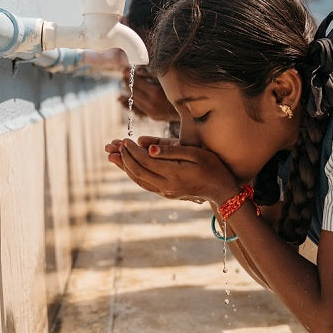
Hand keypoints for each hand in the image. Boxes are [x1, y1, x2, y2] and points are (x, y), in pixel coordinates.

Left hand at [106, 137, 237, 205]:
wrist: (221, 190)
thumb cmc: (212, 166)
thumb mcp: (195, 154)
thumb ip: (172, 151)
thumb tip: (149, 149)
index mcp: (174, 174)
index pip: (145, 161)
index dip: (132, 151)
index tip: (125, 140)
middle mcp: (167, 185)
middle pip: (138, 172)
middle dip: (124, 158)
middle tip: (114, 146)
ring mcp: (165, 191)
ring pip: (138, 180)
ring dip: (124, 168)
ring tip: (112, 157)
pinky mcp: (166, 193)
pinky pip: (144, 184)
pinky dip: (133, 174)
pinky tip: (127, 167)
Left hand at [118, 67, 178, 121]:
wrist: (194, 109)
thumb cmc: (183, 90)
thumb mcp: (167, 79)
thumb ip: (152, 74)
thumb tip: (137, 70)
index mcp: (156, 93)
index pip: (137, 83)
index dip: (130, 76)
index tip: (125, 69)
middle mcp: (152, 104)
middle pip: (134, 92)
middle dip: (128, 82)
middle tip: (123, 74)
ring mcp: (152, 112)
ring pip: (135, 100)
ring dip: (129, 91)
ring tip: (125, 83)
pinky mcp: (153, 116)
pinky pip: (139, 108)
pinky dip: (132, 101)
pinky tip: (123, 97)